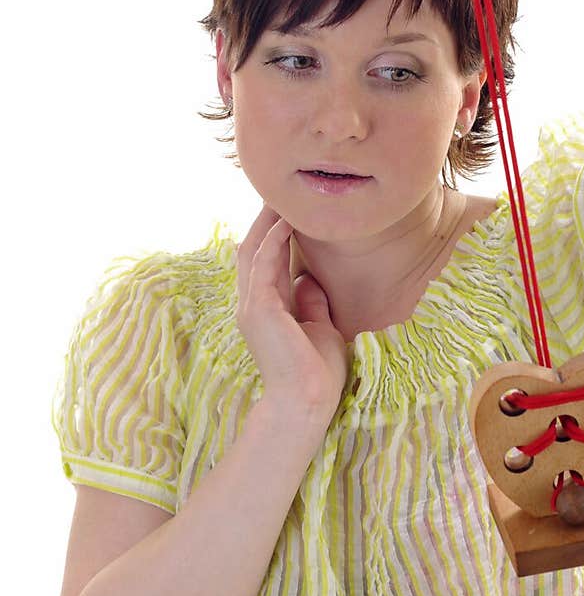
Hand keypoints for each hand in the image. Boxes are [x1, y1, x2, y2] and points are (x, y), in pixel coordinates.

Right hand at [236, 204, 348, 414]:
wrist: (306, 403)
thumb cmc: (316, 373)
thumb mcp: (318, 328)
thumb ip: (310, 303)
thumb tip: (309, 280)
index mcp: (265, 311)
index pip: (264, 263)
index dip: (273, 235)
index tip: (288, 210)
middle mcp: (252, 305)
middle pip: (252, 250)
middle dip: (264, 220)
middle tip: (280, 192)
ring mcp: (252, 307)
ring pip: (253, 251)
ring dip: (267, 222)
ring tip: (282, 196)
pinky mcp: (260, 309)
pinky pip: (263, 265)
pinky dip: (274, 241)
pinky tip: (287, 222)